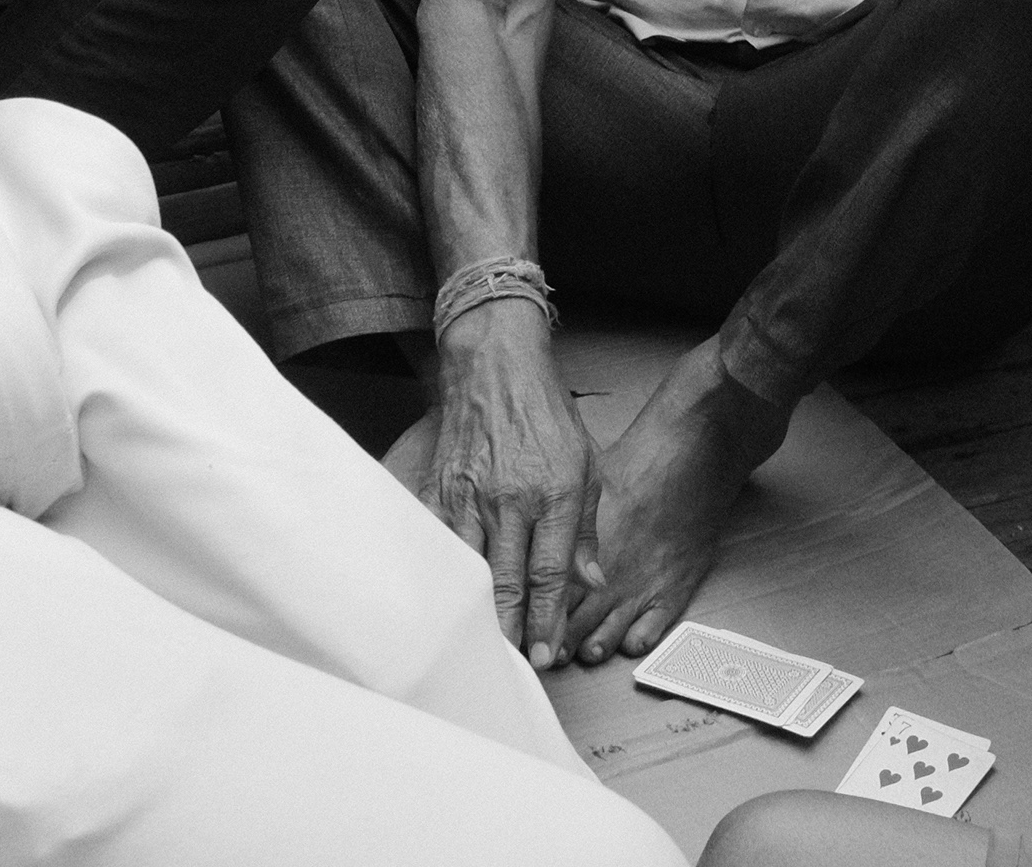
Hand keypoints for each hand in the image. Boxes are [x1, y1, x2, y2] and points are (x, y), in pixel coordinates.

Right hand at [426, 308, 603, 666]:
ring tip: (487, 648)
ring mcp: (470, 495)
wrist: (495, 366)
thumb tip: (592, 580)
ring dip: (481, 613)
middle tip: (517, 666)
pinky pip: (441, 544)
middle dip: (513, 631)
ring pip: (473, 570)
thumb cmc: (545, 416)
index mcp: (554, 492)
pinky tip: (450, 604)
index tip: (548, 653)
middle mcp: (511, 498)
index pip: (550, 573)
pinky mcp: (440, 490)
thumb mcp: (587, 464)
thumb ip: (586, 527)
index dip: (548, 619)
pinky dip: (446, 578)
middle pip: (509, 581)